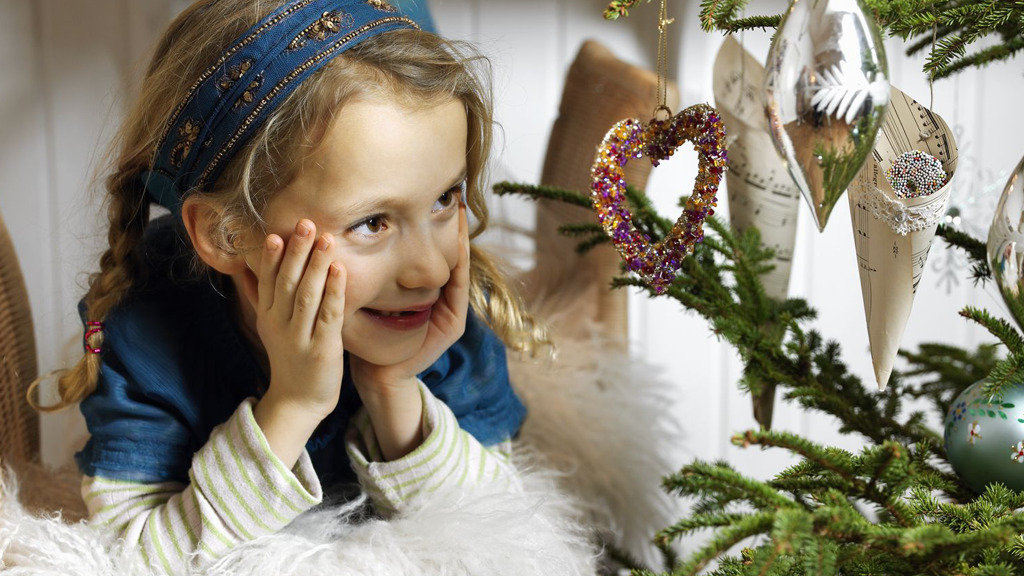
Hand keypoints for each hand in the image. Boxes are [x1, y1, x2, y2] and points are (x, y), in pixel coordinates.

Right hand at [253, 219, 346, 419]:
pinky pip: (328, 315)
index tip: (275, 232)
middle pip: (286, 282)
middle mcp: (280, 323)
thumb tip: (247, 267)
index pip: (267, 280)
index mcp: (268, 316)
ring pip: (307, 295)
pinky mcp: (322, 348)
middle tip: (306, 223)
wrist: (298, 401)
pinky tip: (340, 271)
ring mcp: (300, 336)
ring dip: (317, 265)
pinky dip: (334, 292)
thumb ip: (262, 296)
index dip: (270, 257)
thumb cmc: (290, 358)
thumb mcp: (271, 325)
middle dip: (297, 252)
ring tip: (327, 239)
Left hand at [349, 205, 470, 395]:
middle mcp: (439, 299)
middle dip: (450, 225)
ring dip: (460, 239)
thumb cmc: (363, 338)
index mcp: (421, 292)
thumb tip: (335, 235)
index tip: (427, 194)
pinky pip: (460, 288)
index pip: (428, 252)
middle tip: (453, 192)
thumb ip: (358, 269)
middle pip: (447, 254)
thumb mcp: (362, 295)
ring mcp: (450, 311)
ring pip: (458, 266)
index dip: (429, 225)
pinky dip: (461, 264)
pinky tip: (459, 244)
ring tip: (460, 211)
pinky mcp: (452, 324)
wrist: (374, 375)